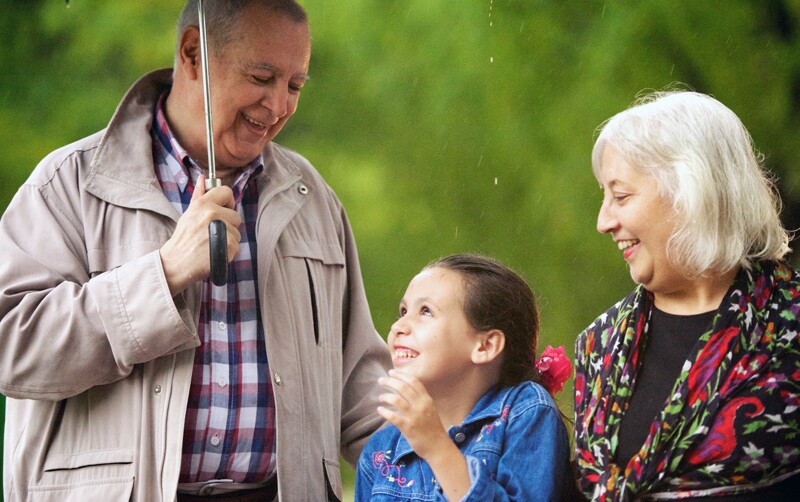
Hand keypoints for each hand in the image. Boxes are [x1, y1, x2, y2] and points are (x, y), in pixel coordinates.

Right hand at [159, 175, 240, 294]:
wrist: (177, 263)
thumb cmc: (183, 238)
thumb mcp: (189, 213)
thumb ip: (199, 195)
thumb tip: (203, 178)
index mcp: (204, 204)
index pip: (227, 191)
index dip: (227, 201)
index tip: (223, 210)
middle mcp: (213, 214)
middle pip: (235, 215)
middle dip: (228, 225)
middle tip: (212, 233)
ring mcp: (222, 230)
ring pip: (237, 232)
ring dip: (228, 239)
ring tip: (211, 244)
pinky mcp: (228, 246)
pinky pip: (236, 246)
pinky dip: (228, 252)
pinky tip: (214, 253)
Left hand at [378, 370, 470, 498]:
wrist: (439, 447)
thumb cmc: (433, 428)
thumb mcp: (430, 409)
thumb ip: (419, 400)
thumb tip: (404, 390)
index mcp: (427, 399)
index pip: (413, 381)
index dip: (401, 375)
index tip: (391, 372)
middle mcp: (421, 405)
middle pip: (403, 387)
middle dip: (389, 381)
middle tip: (381, 380)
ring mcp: (415, 416)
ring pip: (396, 400)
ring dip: (386, 396)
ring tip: (381, 397)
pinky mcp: (408, 428)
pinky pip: (393, 416)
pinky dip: (384, 412)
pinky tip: (380, 410)